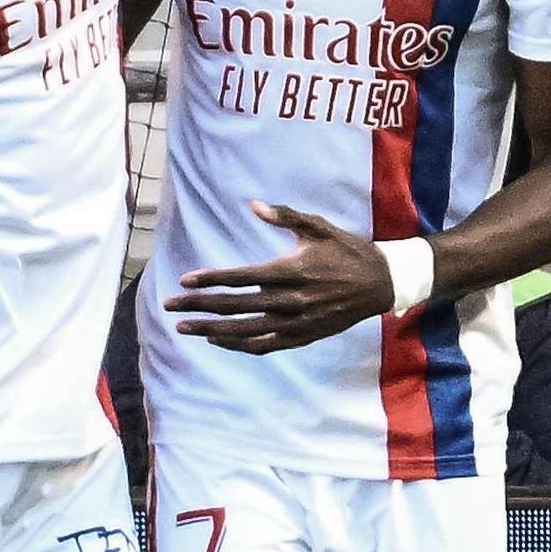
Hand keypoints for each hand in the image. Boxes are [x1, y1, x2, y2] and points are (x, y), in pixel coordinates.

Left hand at [164, 203, 404, 353]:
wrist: (380, 284)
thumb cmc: (346, 250)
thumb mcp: (318, 227)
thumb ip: (285, 217)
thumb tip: (254, 206)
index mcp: (292, 271)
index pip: (241, 278)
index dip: (211, 280)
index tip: (186, 281)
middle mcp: (291, 301)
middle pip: (235, 307)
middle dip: (199, 307)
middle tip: (170, 306)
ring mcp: (296, 323)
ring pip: (245, 331)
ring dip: (211, 331)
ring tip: (184, 329)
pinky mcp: (303, 337)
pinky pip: (264, 345)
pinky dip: (239, 345)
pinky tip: (218, 341)